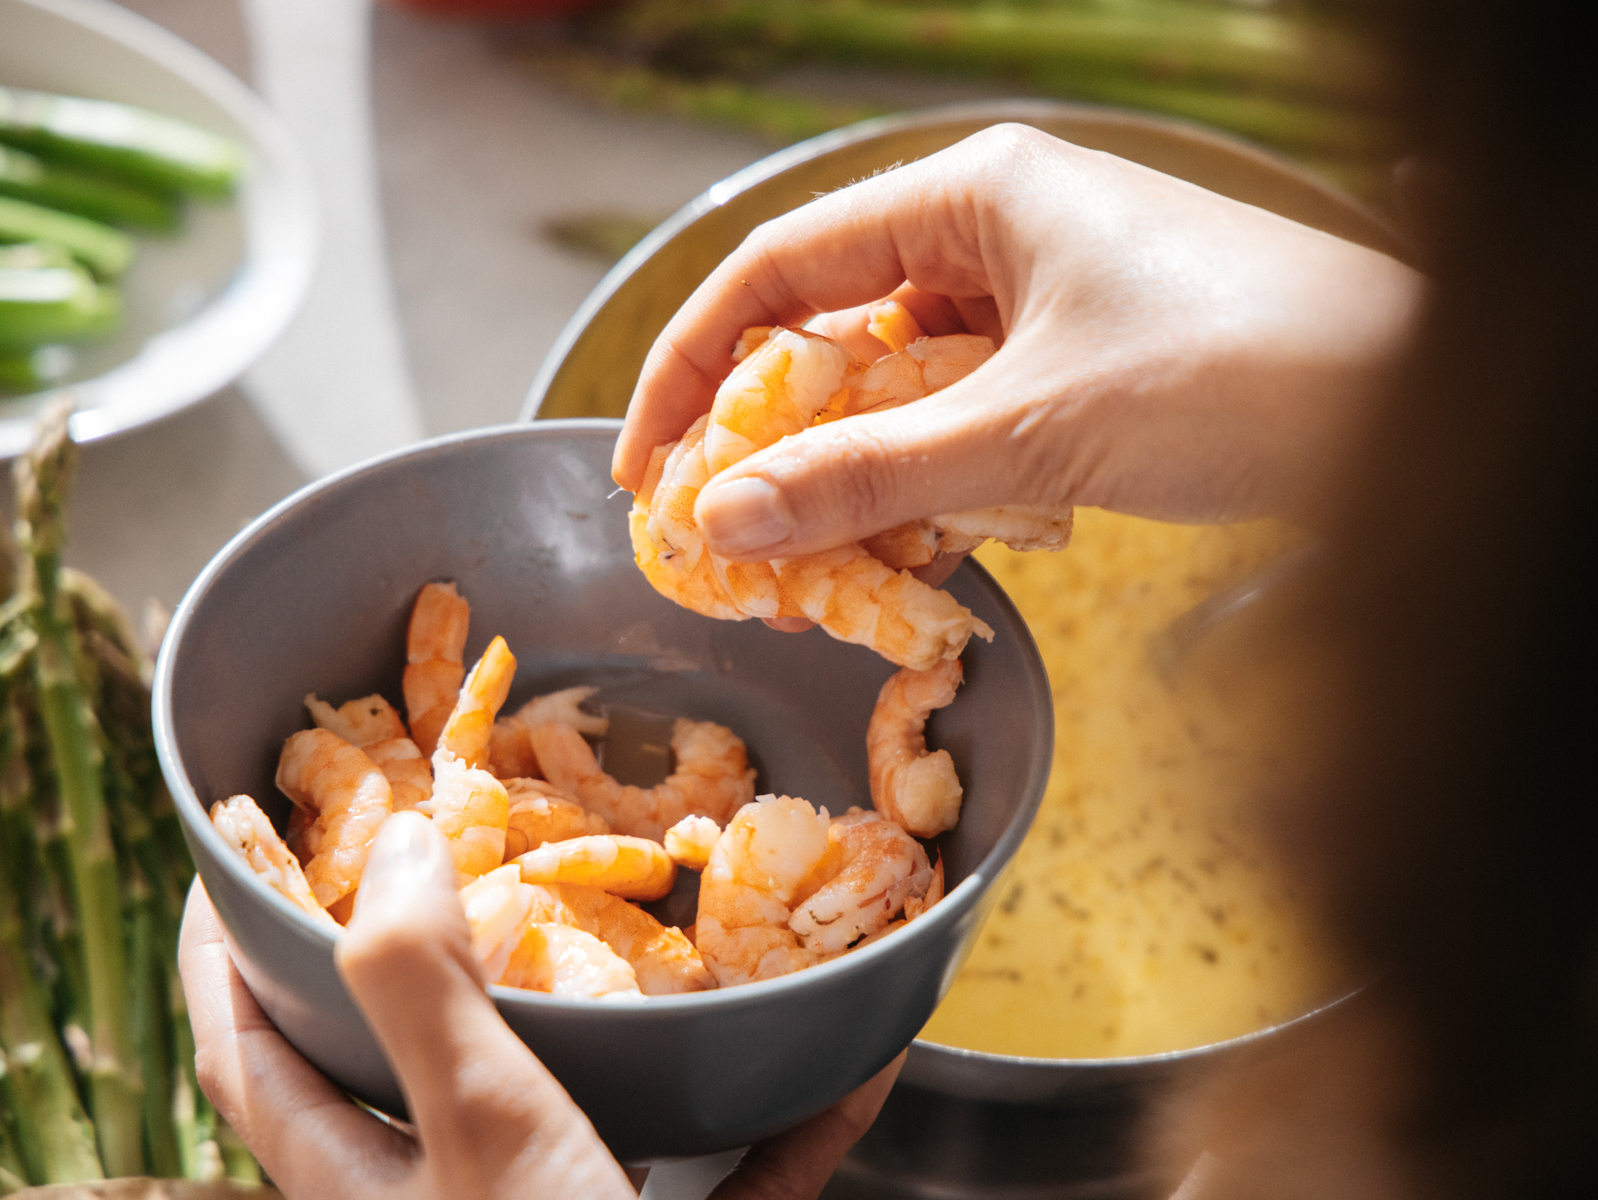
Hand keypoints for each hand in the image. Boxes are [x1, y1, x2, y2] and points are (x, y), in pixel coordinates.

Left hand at [179, 811, 898, 1199]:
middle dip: (426, 963)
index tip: (234, 852)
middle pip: (410, 1067)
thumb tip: (399, 841)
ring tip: (652, 935)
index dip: (223, 955)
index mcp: (369, 1183)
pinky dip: (793, 1119)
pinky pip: (741, 1174)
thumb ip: (423, 991)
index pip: (248, 1052)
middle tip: (463, 858)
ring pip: (585, 1109)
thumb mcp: (480, 1134)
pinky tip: (856, 1062)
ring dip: (622, 1029)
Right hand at [613, 123, 1422, 562]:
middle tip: (726, 536)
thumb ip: (867, 475)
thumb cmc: (1239, 374)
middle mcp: (999, 234)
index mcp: (972, 195)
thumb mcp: (1027, 433)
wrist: (1413, 411)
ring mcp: (1044, 302)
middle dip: (778, 441)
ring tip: (818, 566)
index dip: (694, 366)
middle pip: (836, 334)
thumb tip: (727, 517)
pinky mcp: (1081, 368)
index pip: (779, 270)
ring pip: (904, 393)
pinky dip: (940, 489)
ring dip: (861, 479)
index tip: (646, 462)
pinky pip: (971, 426)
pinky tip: (931, 553)